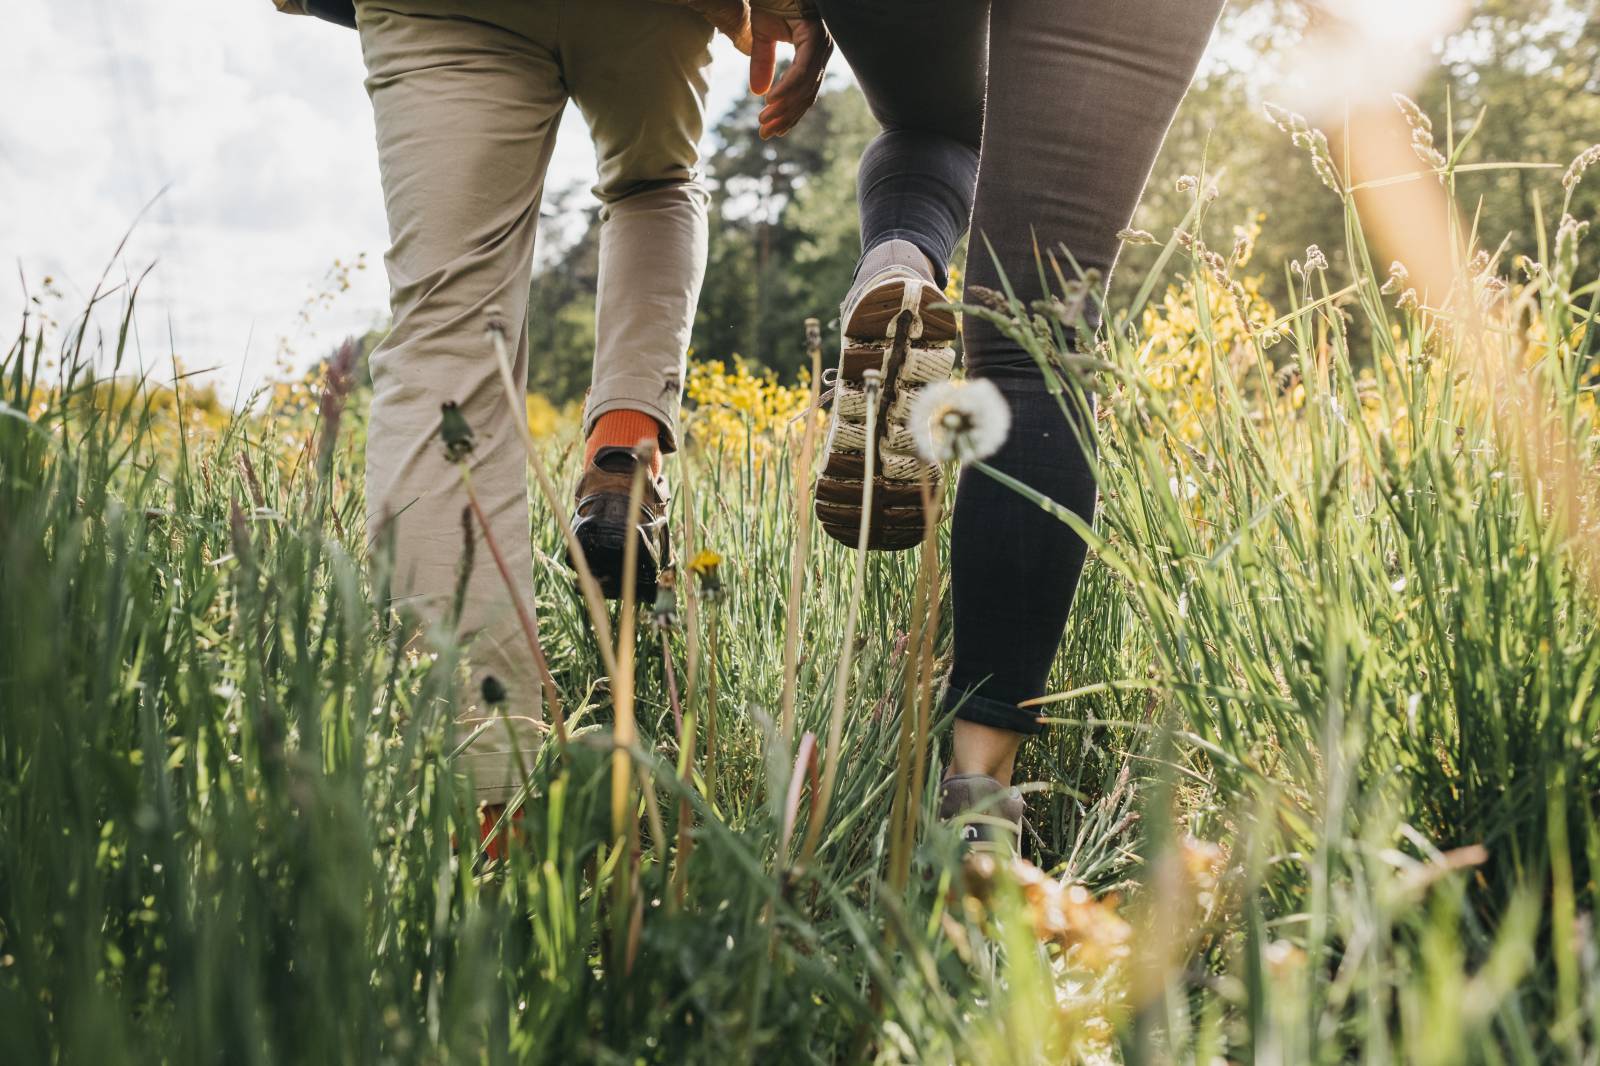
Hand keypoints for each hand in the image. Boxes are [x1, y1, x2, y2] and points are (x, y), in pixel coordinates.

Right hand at [749, 11, 831, 139]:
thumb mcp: (760, 35)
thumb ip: (762, 63)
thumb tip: (759, 93)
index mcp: (812, 50)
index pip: (804, 91)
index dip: (787, 113)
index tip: (769, 132)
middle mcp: (821, 48)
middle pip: (807, 94)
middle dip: (785, 117)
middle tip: (765, 134)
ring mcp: (821, 41)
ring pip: (807, 86)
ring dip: (784, 107)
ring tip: (764, 122)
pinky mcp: (815, 33)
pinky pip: (803, 69)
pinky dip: (787, 88)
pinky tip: (771, 101)